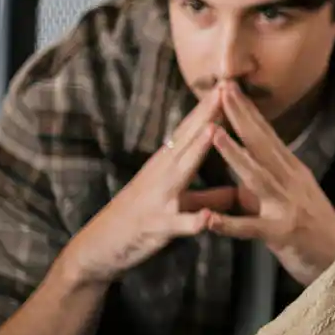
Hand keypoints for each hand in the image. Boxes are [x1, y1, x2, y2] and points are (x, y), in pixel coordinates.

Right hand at [61, 92, 234, 286]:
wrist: (97, 249)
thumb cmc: (140, 222)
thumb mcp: (177, 204)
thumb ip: (207, 196)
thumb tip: (237, 189)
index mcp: (167, 167)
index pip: (191, 132)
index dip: (210, 110)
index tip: (230, 85)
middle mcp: (161, 176)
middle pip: (187, 140)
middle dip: (207, 115)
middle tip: (227, 88)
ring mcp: (157, 199)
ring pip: (181, 172)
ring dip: (198, 151)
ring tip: (215, 130)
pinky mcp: (155, 227)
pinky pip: (176, 224)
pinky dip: (192, 221)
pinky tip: (207, 219)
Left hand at [203, 84, 334, 286]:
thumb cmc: (317, 232)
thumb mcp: (294, 199)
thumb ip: (267, 185)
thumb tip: (242, 171)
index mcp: (293, 172)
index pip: (267, 135)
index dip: (248, 111)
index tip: (230, 87)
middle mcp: (292, 182)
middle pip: (263, 144)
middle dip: (241, 116)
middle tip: (222, 89)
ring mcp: (288, 207)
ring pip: (257, 176)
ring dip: (234, 155)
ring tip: (213, 134)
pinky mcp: (282, 235)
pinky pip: (251, 229)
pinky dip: (229, 224)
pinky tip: (208, 220)